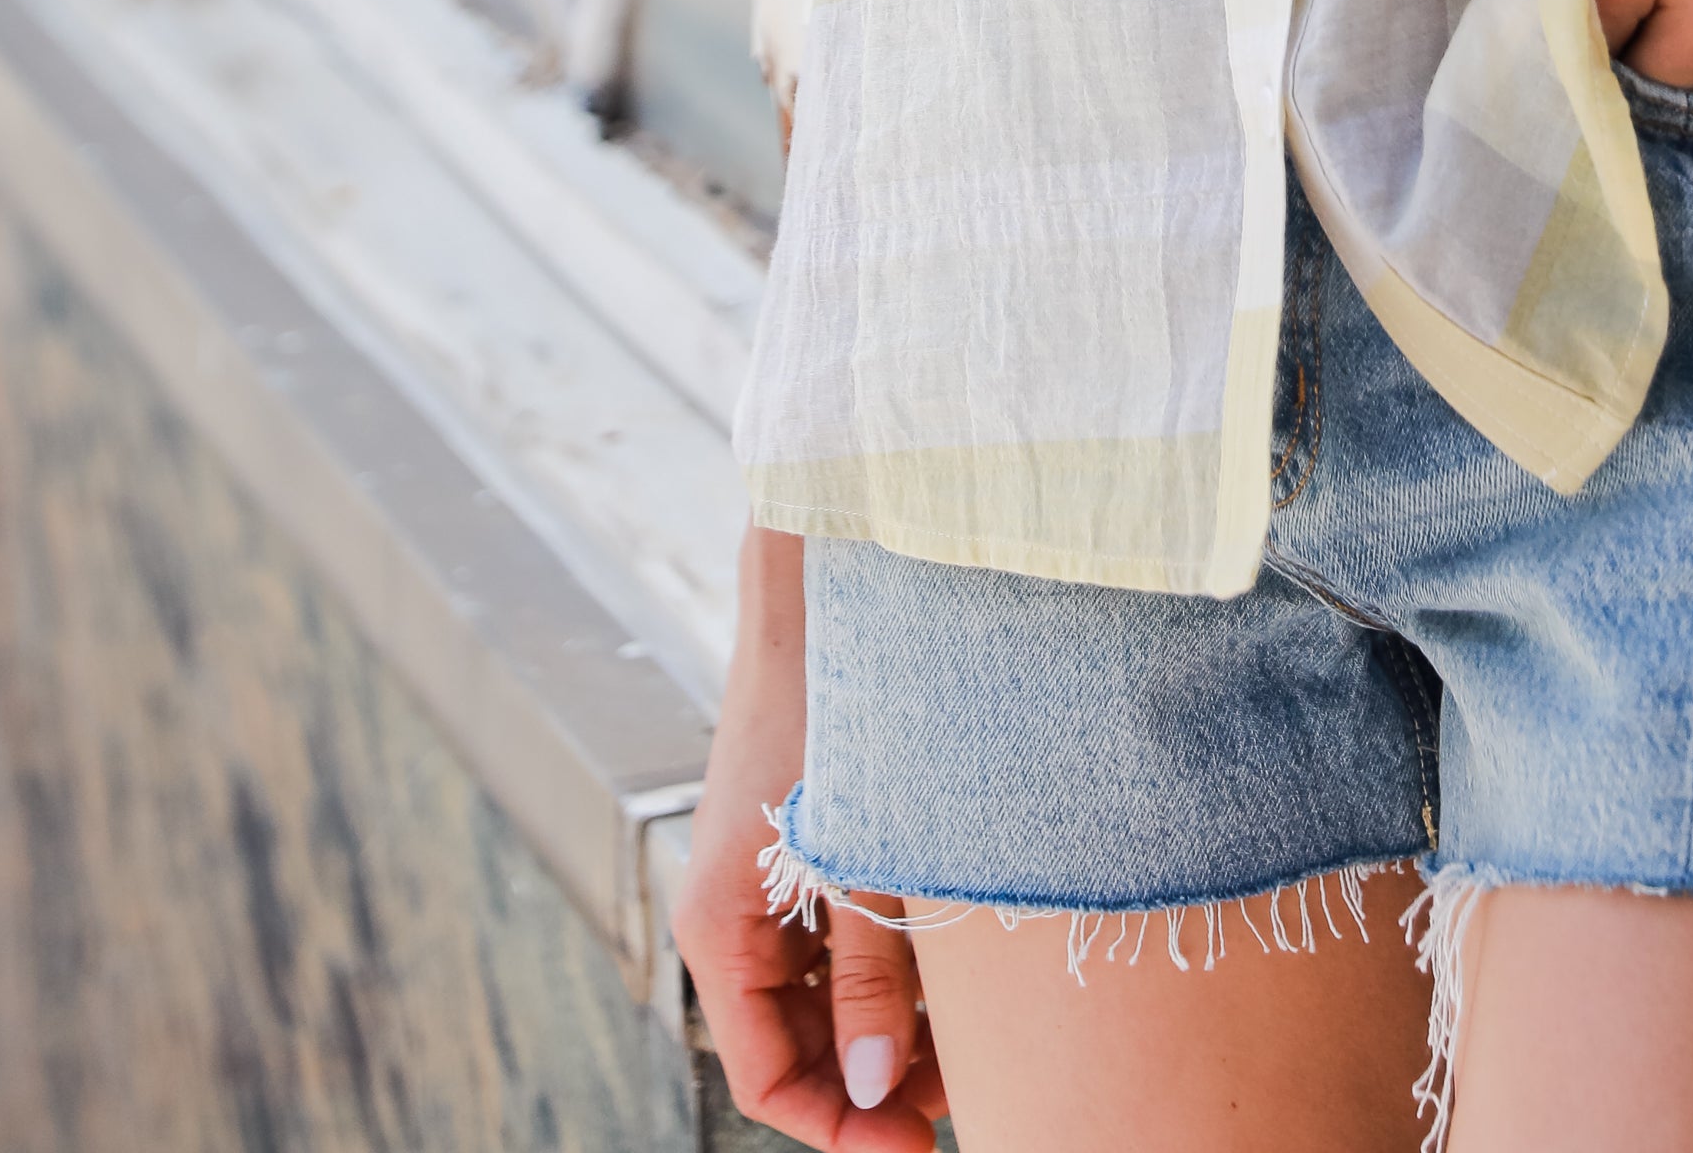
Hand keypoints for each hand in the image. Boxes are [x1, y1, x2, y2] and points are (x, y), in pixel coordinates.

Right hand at [673, 525, 947, 1145]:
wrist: (832, 595)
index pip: (771, 1081)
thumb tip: (878, 1093)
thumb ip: (875, 980)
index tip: (919, 1150)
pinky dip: (887, 975)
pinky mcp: (804, 852)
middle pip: (797, 1050)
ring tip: (971, 1047)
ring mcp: (769, 887)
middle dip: (872, 1087)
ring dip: (886, 1033)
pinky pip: (835, 946)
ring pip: (822, 1003)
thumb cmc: (844, 718)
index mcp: (721, 934)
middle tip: (965, 1102)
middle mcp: (734, 920)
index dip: (842, 1130)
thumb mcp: (869, 861)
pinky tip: (950, 977)